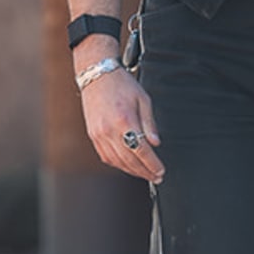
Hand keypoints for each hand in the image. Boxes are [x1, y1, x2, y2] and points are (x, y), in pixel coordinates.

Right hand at [79, 67, 163, 181]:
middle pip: (129, 160)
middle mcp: (109, 130)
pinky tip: (127, 166)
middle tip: (156, 177)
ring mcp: (99, 134)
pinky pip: (106, 157)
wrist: (97, 75)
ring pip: (117, 162)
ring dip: (132, 171)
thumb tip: (156, 143)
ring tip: (144, 174)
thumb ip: (149, 123)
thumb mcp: (143, 99)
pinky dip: (118, 165)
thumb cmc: (121, 84)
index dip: (152, 164)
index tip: (160, 171)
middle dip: (145, 172)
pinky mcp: (93, 135)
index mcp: (124, 120)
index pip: (141, 150)